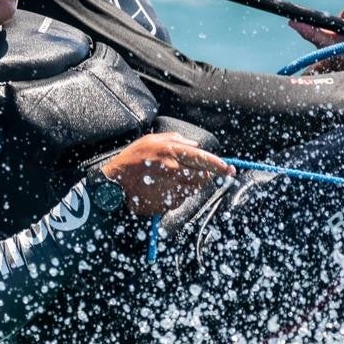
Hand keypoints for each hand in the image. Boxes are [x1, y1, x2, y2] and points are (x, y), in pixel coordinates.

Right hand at [100, 132, 234, 215]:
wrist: (114, 185)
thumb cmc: (131, 160)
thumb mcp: (151, 140)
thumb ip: (176, 140)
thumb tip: (195, 145)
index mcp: (171, 152)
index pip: (203, 159)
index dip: (219, 165)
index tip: (230, 170)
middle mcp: (174, 170)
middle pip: (202, 177)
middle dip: (201, 176)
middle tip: (190, 173)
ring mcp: (170, 188)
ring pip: (193, 189)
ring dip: (187, 185)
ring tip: (168, 180)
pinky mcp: (166, 203)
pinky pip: (180, 199)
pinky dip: (176, 195)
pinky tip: (161, 189)